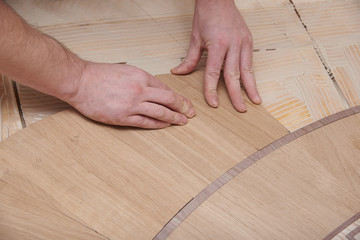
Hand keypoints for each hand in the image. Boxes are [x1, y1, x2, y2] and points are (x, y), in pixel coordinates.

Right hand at [69, 62, 195, 128]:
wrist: (80, 81)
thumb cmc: (100, 74)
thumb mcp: (126, 70)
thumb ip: (141, 80)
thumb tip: (155, 89)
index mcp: (141, 76)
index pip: (166, 88)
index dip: (178, 97)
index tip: (185, 103)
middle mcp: (139, 90)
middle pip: (168, 99)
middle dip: (182, 107)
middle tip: (191, 113)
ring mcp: (132, 104)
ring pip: (160, 112)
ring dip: (173, 118)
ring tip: (182, 121)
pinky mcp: (123, 117)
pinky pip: (145, 122)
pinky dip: (157, 124)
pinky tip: (165, 126)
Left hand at [171, 0, 261, 111]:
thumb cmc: (206, 15)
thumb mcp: (195, 38)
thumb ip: (190, 59)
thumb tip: (179, 72)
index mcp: (217, 44)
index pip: (214, 73)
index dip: (212, 90)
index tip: (213, 103)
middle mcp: (233, 44)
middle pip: (234, 75)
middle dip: (237, 94)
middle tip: (240, 109)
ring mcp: (243, 42)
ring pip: (247, 69)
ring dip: (251, 87)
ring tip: (255, 101)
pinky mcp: (249, 40)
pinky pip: (250, 61)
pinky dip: (251, 75)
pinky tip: (253, 85)